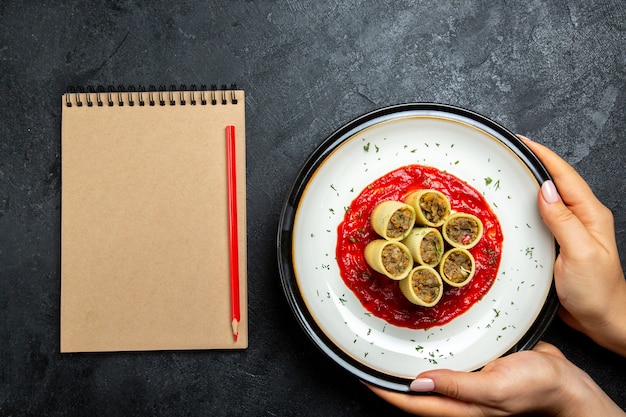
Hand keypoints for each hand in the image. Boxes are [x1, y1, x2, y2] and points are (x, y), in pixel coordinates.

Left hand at [367, 342, 623, 416]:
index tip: (361, 375)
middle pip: (413, 392)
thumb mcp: (496, 388)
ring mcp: (465, 384)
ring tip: (384, 346)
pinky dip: (429, 354)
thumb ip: (458, 386)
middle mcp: (457, 397)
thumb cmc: (535, 388)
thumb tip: (418, 384)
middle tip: (367, 356)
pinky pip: (445, 363)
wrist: (565, 381)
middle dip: (389, 378)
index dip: (384, 392)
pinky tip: (422, 339)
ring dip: (406, 365)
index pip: (410, 403)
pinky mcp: (474, 369)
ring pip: (427, 377)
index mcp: (459, 407)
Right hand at [520, 136, 625, 355]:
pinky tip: (512, 209)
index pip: (565, 175)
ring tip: (505, 174)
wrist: (604, 320)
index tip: (522, 141)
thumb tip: (546, 189)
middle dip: (533, 163)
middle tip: (507, 153)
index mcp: (590, 215)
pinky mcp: (558, 244)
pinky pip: (541, 218)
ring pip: (547, 199)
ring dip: (528, 184)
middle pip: (556, 181)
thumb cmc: (597, 291)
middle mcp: (581, 218)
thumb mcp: (580, 253)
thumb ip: (563, 220)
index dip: (543, 156)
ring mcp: (570, 231)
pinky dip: (526, 207)